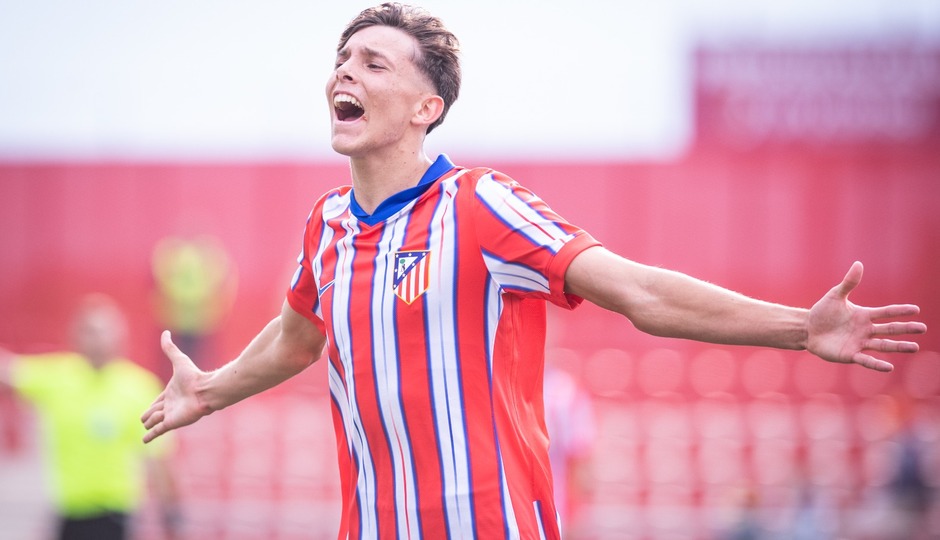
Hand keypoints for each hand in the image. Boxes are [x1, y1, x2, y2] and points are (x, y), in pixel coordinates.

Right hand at [141, 331, 212, 442]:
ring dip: (149, 421)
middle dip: (148, 415)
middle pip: (153, 413)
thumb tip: (165, 332)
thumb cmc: (194, 376)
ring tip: (153, 420)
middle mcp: (170, 405)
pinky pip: (158, 431)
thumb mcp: (178, 360)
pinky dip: (150, 436)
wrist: (205, 390)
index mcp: (170, 393)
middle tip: (146, 417)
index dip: (152, 406)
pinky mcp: (171, 423)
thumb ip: (170, 348)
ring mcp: (170, 415)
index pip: (156, 402)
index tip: (146, 412)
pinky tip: (144, 442)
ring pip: (153, 421)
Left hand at [806, 261, 925, 371]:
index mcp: (864, 315)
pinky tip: (889, 367)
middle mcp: (865, 330)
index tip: (916, 310)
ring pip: (883, 345)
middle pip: (889, 329)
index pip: (886, 312)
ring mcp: (859, 343)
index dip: (900, 311)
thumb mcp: (835, 295)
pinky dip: (877, 364)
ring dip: (898, 346)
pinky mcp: (850, 355)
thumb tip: (858, 263)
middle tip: (923, 328)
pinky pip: (866, 360)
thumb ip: (848, 283)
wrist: (808, 329)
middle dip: (905, 329)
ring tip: (914, 347)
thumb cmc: (823, 312)